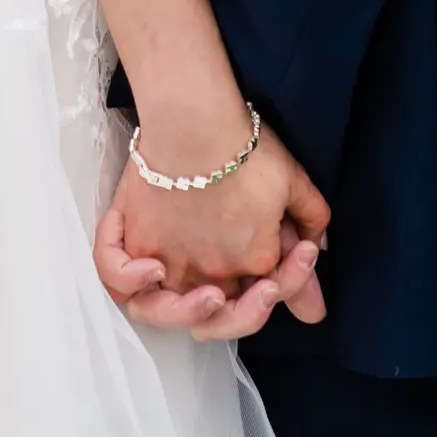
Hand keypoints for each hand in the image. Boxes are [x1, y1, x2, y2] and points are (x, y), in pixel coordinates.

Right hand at [93, 117, 329, 336]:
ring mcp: (169, 261)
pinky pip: (117, 279)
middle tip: (263, 291)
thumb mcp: (292, 179)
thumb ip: (311, 219)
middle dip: (249, 312)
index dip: (290, 279)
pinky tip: (152, 273)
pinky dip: (131, 282)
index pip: (271, 293)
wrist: (195, 118)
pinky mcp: (136, 240)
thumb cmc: (242, 144)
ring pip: (170, 314)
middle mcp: (209, 271)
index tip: (303, 250)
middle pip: (223, 318)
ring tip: (207, 296)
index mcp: (253, 259)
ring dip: (190, 313)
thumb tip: (319, 250)